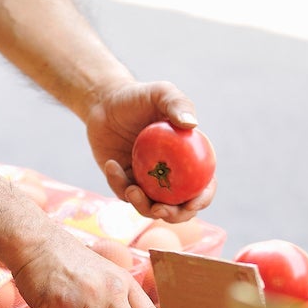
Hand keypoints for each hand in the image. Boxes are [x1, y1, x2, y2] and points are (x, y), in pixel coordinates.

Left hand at [86, 81, 215, 222]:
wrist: (104, 103)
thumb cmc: (138, 97)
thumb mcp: (160, 92)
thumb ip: (177, 103)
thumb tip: (192, 124)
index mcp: (190, 158)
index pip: (204, 185)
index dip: (202, 198)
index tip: (192, 203)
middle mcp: (172, 174)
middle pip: (180, 206)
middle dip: (174, 215)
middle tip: (159, 209)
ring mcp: (149, 181)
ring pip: (151, 207)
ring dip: (143, 206)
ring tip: (131, 189)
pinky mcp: (126, 183)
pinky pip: (124, 193)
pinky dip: (118, 184)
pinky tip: (112, 165)